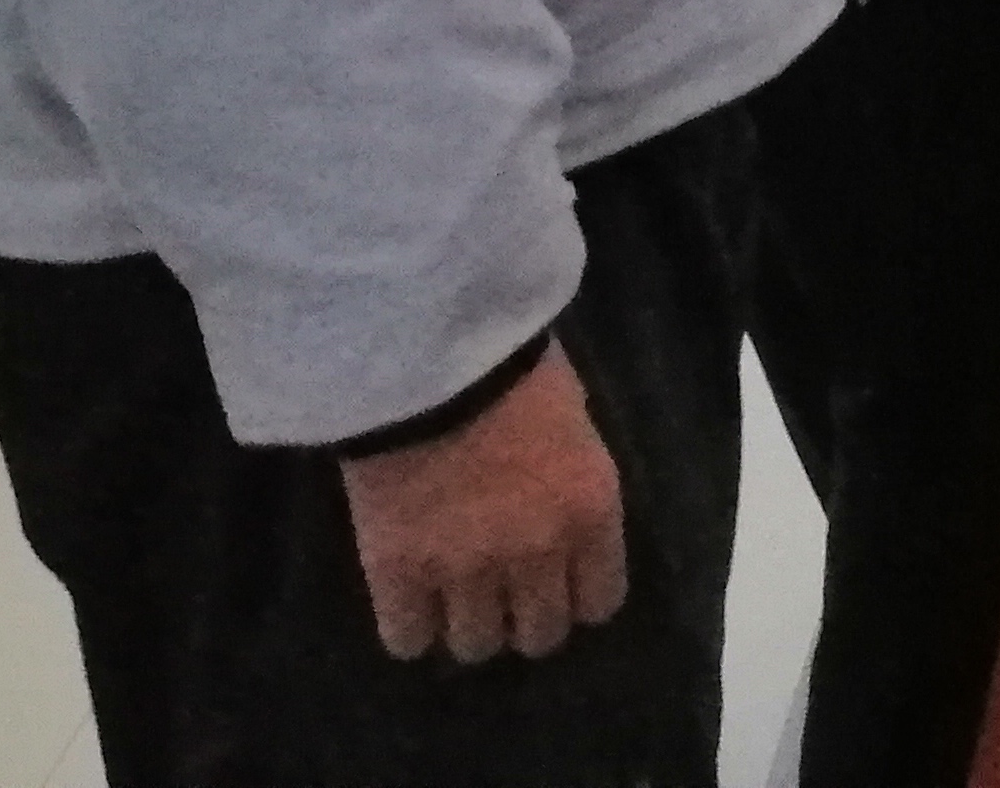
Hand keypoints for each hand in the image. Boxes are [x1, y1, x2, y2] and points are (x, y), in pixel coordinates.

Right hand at [336, 343, 624, 662]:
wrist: (427, 354)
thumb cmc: (511, 364)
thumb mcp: (572, 417)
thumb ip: (571, 479)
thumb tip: (560, 507)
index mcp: (590, 511)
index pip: (600, 601)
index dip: (576, 598)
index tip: (558, 585)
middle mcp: (538, 554)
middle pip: (540, 635)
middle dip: (522, 617)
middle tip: (501, 592)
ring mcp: (467, 571)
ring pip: (476, 645)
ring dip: (466, 624)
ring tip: (450, 597)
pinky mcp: (399, 575)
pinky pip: (407, 639)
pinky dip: (408, 627)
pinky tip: (407, 601)